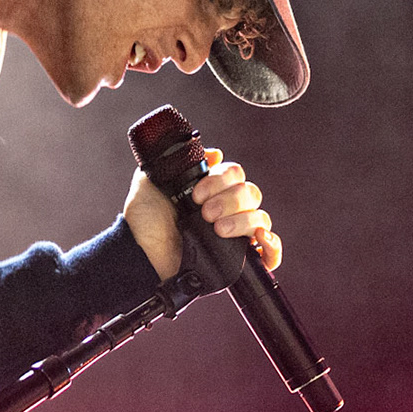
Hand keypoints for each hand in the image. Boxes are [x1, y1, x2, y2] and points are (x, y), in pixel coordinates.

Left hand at [123, 147, 281, 280]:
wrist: (140, 254)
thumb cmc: (144, 221)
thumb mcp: (151, 182)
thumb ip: (175, 162)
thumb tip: (213, 152)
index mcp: (211, 190)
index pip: (235, 174)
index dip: (220, 181)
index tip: (196, 194)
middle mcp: (227, 209)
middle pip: (250, 194)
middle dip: (229, 200)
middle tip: (205, 213)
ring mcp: (235, 234)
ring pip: (260, 218)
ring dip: (242, 220)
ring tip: (218, 229)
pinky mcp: (239, 259)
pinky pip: (270, 251)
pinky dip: (272, 244)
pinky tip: (259, 239)